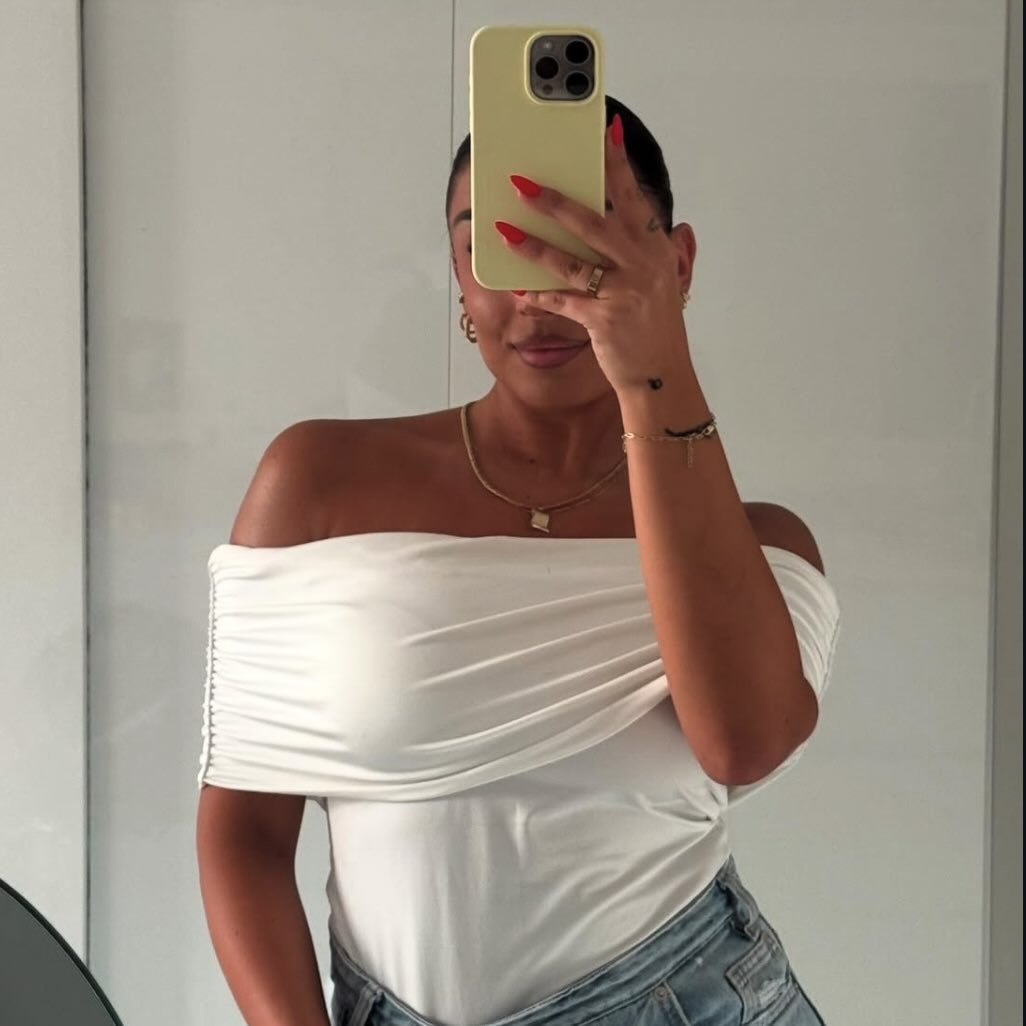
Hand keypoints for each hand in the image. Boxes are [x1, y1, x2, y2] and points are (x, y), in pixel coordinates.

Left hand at [496, 114, 692, 395]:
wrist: (662, 374)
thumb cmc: (657, 326)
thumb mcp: (666, 281)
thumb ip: (662, 249)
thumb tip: (675, 224)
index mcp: (656, 248)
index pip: (634, 197)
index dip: (618, 164)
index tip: (605, 131)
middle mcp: (642, 264)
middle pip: (593, 223)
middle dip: (555, 201)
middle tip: (522, 182)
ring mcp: (623, 292)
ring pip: (570, 262)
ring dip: (533, 246)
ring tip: (505, 230)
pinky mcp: (603, 320)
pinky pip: (562, 300)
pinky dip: (538, 293)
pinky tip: (516, 285)